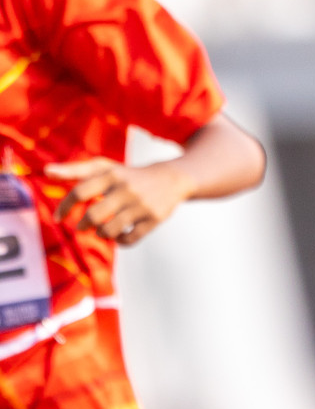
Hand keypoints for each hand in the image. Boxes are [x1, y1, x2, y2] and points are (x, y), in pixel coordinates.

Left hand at [48, 158, 195, 245]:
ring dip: (101, 234)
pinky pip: (131, 238)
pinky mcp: (155, 219)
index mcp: (112, 175)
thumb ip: (76, 169)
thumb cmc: (130, 175)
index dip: (65, 207)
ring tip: (101, 232)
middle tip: (81, 227)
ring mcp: (142, 205)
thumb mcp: (105, 167)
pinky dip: (121, 241)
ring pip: (111, 230)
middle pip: (94, 215)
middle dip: (83, 225)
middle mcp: (127, 189)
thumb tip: (46, 171)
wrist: (173, 178)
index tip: (58, 218)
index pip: (81, 191)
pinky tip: (119, 236)